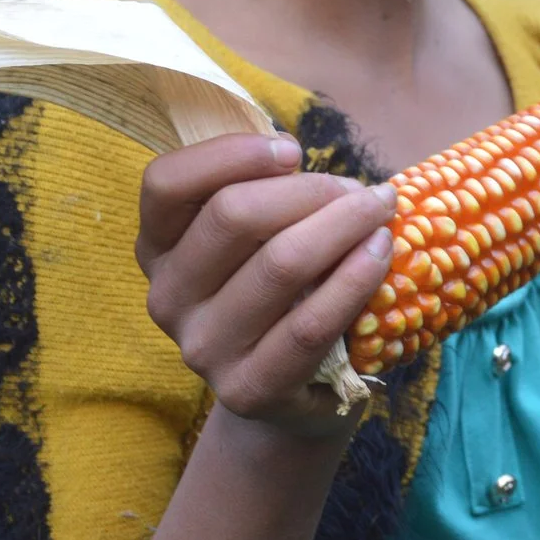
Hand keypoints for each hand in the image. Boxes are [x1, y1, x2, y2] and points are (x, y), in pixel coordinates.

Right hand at [137, 134, 396, 438]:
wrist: (291, 389)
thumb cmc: (280, 286)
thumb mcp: (256, 233)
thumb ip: (260, 189)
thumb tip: (290, 153)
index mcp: (157, 247)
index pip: (164, 183)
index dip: (230, 153)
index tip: (291, 150)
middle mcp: (166, 297)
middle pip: (232, 215)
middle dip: (311, 190)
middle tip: (361, 189)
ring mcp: (201, 348)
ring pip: (279, 263)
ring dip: (345, 224)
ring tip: (382, 212)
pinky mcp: (246, 388)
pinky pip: (310, 324)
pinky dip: (355, 278)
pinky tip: (382, 252)